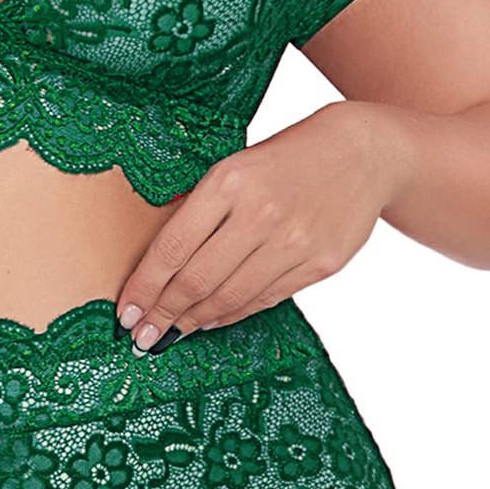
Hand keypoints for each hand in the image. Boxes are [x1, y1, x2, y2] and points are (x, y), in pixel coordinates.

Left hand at [115, 102, 409, 350]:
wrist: (363, 152)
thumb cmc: (285, 159)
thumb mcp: (234, 167)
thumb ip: (199, 208)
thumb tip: (156, 263)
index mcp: (229, 182)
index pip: (172, 249)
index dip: (144, 287)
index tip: (125, 313)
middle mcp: (261, 213)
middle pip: (197, 280)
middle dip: (162, 314)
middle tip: (141, 336)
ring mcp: (294, 242)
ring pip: (230, 297)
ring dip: (194, 321)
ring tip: (172, 334)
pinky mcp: (321, 264)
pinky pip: (265, 299)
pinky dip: (233, 314)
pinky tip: (212, 321)